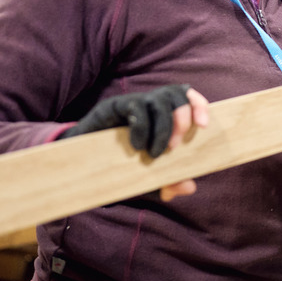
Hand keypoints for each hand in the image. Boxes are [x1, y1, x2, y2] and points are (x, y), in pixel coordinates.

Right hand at [59, 85, 209, 200]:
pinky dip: (142, 127)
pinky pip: (134, 107)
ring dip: (164, 126)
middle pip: (177, 94)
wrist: (78, 165)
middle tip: (173, 148)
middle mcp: (150, 104)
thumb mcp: (145, 179)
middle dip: (182, 119)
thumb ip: (166, 182)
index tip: (204, 126)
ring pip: (158, 99)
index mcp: (163, 115)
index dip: (200, 105)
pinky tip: (137, 147)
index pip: (188, 97)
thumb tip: (190, 186)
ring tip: (155, 153)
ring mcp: (131, 103)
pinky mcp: (112, 107)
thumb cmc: (116, 168)